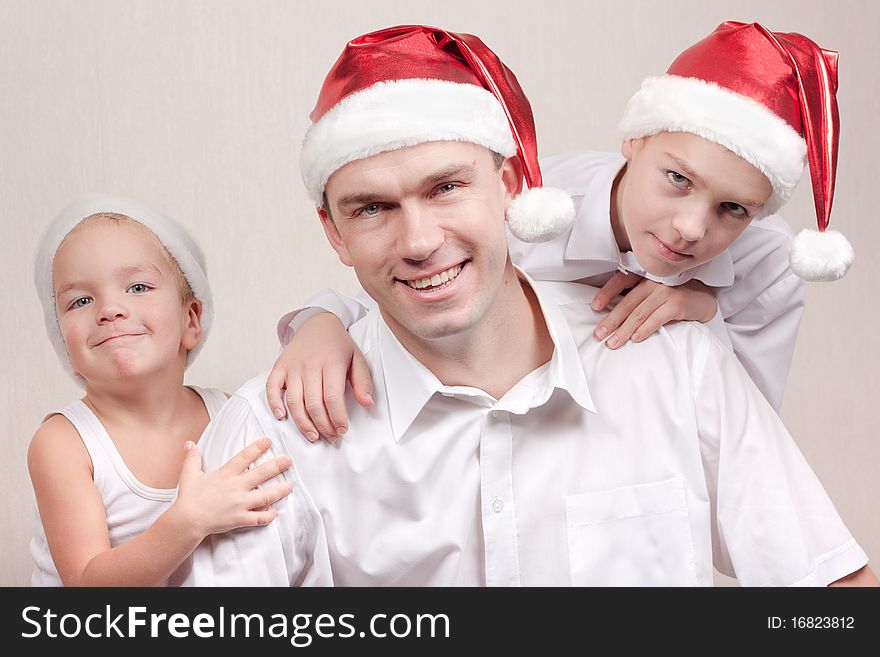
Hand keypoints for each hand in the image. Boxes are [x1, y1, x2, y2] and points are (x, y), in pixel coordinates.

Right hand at [173, 438, 292, 537]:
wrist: (187, 521)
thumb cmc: (188, 498)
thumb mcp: (189, 475)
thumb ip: (192, 458)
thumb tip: (189, 443)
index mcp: (226, 474)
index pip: (245, 457)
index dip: (258, 447)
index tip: (269, 441)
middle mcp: (236, 487)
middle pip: (262, 473)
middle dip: (278, 465)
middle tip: (289, 461)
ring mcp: (240, 504)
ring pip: (266, 496)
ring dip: (280, 490)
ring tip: (290, 486)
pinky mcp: (240, 519)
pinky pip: (260, 518)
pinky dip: (269, 515)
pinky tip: (275, 511)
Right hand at [266, 312, 373, 442]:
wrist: (318, 322)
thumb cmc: (338, 344)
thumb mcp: (358, 358)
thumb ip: (363, 382)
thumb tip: (367, 403)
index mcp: (332, 362)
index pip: (333, 397)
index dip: (337, 418)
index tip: (342, 430)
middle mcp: (310, 365)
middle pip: (314, 403)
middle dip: (323, 425)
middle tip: (330, 436)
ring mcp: (293, 366)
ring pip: (294, 401)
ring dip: (303, 423)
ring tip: (313, 435)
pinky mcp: (280, 366)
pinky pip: (272, 387)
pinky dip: (274, 403)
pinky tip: (282, 416)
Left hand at [590, 272, 716, 348]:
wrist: (703, 300)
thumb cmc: (672, 298)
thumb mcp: (652, 293)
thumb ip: (635, 299)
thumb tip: (610, 317)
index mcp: (644, 276)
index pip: (620, 281)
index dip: (606, 294)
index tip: (594, 308)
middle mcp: (653, 281)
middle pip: (627, 302)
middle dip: (611, 320)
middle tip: (599, 335)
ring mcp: (666, 291)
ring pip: (639, 313)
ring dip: (624, 330)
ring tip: (613, 343)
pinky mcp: (677, 303)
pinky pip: (657, 318)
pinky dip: (645, 329)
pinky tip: (636, 339)